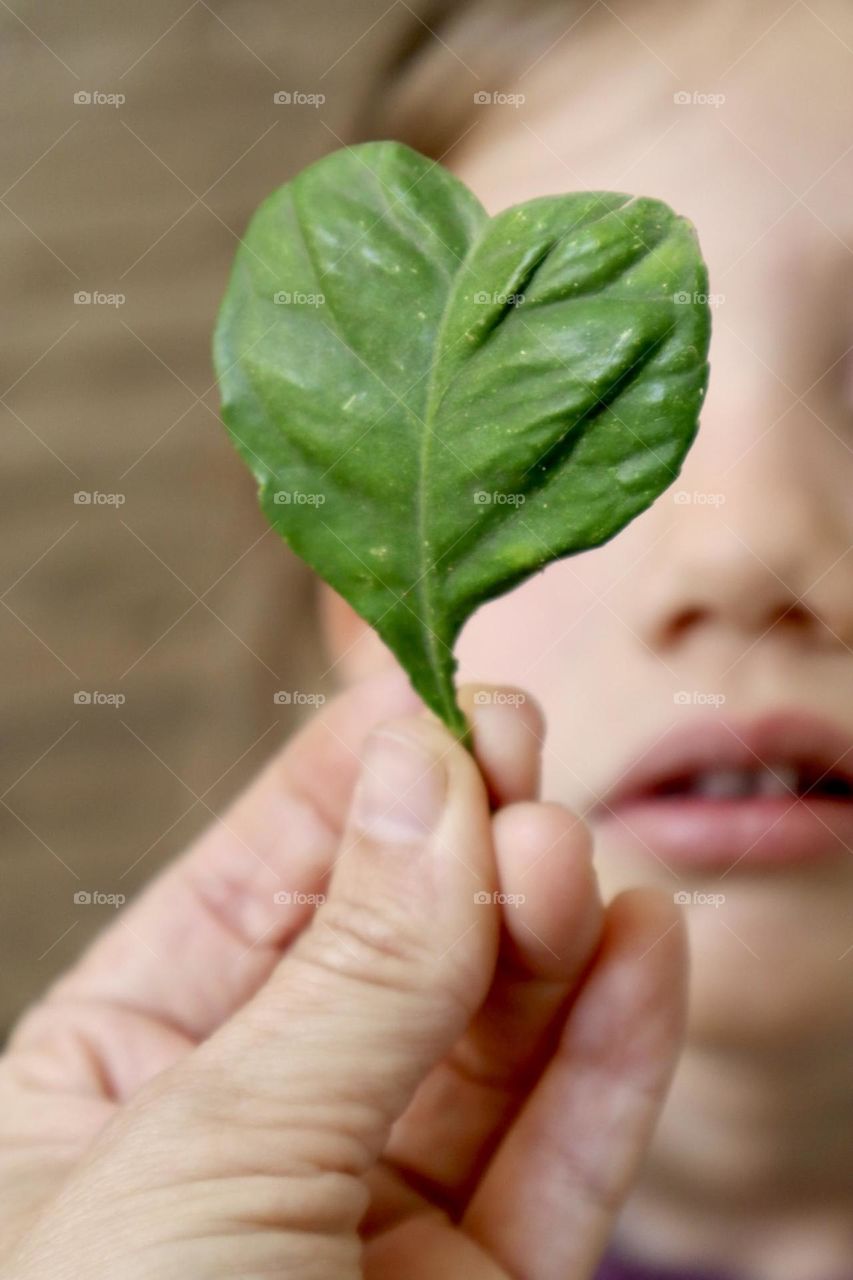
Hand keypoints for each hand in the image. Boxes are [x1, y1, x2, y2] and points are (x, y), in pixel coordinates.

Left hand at [0, 669, 685, 1278]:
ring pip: (485, 1039)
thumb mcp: (199, 1167)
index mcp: (117, 1074)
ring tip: (577, 860)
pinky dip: (609, 1053)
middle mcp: (250, 1130)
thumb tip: (425, 779)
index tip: (441, 693)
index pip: (256, 878)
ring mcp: (370, 1218)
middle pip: (385, 944)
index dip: (355, 777)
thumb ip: (338, 978)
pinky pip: (557, 1157)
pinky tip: (640, 951)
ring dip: (541, 936)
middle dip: (461, 847)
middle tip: (522, 764)